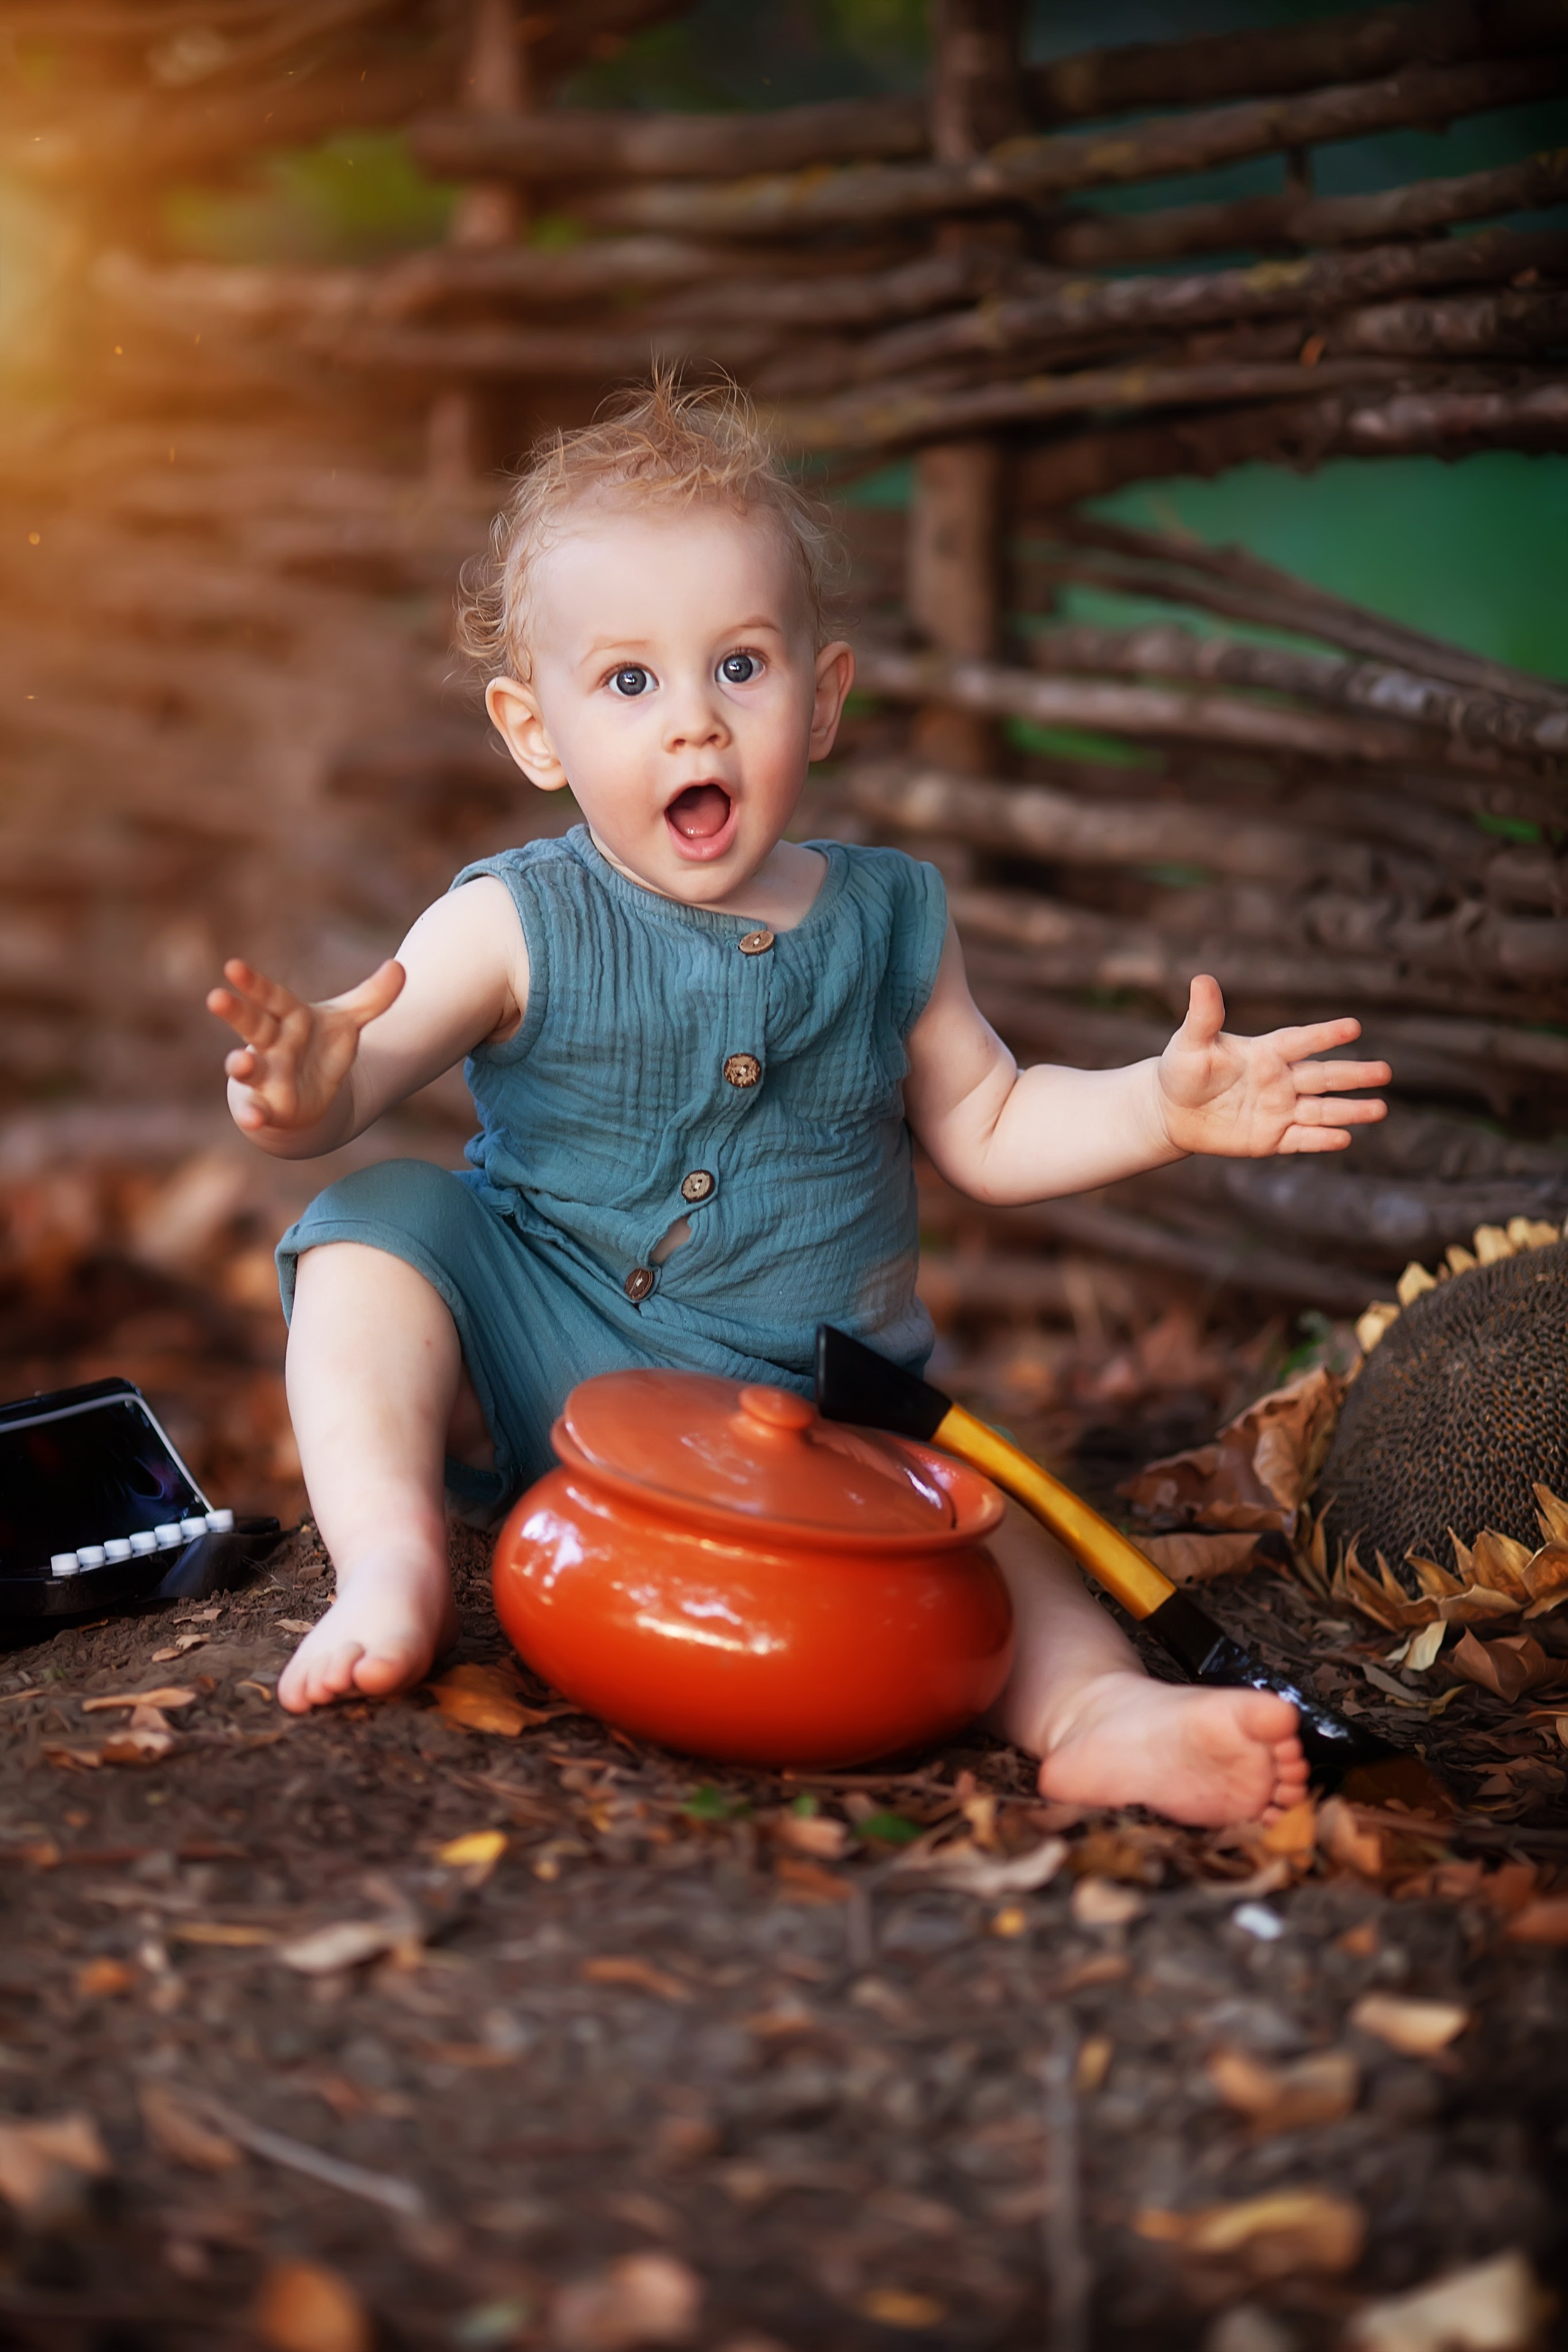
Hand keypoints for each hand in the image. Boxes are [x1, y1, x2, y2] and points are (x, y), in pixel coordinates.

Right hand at [207, 956, 403, 1135]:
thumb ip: (374, 997)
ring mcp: (265, 1075)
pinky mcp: (267, 1107)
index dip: (254, 983)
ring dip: (240, 1066)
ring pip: (247, 1068)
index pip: (271, 996)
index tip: (233, 966)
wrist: (307, 1093)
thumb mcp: (348, 1022)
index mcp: (287, 1016)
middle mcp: (270, 1043)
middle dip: (235, 1012)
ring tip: (239, 1063)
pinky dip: (252, 1117)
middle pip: (251, 1024)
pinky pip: (256, 1111)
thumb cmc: (318, 1047)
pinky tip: (253, 1120)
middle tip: (216, 997)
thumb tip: (400, 967)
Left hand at [1157, 974, 1389, 1157]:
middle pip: (1323, 1076)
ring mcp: (1278, 1110)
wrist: (1171, 1111)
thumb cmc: (1182, 1069)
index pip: (1300, 1041)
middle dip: (1353, 1074)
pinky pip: (1300, 1139)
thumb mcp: (1191, 1042)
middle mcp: (1280, 1080)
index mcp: (1266, 1052)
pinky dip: (1320, 1140)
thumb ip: (1204, 1015)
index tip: (1353, 1026)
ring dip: (1350, 1110)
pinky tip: (1345, 1137)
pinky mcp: (1270, 1138)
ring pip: (1321, 1110)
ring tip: (1380, 1109)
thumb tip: (1201, 979)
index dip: (1324, 1035)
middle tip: (1386, 1071)